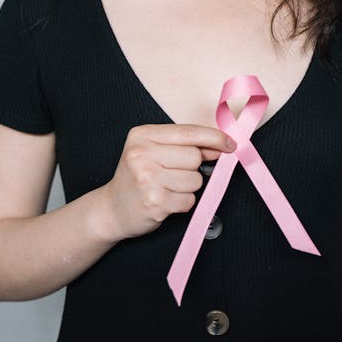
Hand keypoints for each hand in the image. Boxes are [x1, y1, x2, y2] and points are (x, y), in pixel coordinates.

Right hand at [103, 124, 235, 239]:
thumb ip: (184, 145)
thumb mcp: (152, 150)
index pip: (188, 132)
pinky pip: (189, 200)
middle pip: (194, 157)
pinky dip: (183, 202)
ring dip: (188, 187)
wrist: (111, 209)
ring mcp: (147, 179)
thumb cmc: (136, 176)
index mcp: (142, 135)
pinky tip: (165, 200)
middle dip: (192, 167)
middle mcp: (142, 154)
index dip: (214, 138)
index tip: (230, 144)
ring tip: (166, 187)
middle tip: (173, 173)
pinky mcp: (155, 202)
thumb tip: (221, 145)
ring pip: (195, 180)